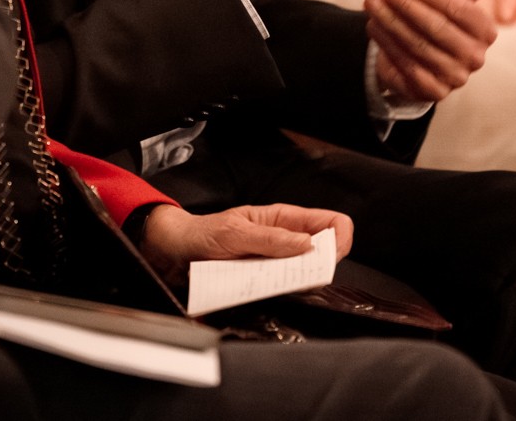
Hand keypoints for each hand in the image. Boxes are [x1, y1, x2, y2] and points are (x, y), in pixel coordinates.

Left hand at [137, 203, 354, 283]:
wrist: (176, 253)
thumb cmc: (203, 234)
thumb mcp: (235, 232)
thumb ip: (271, 239)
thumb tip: (308, 245)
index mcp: (284, 219)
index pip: (332, 223)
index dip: (340, 239)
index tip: (330, 257)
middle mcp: (286, 242)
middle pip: (325, 254)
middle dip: (318, 266)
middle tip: (293, 273)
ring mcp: (277, 264)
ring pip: (306, 277)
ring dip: (294, 284)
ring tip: (266, 280)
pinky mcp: (266, 284)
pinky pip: (284, 292)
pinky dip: (278, 295)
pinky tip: (261, 291)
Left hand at [365, 0, 497, 104]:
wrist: (422, 54)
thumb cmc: (439, 18)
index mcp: (486, 31)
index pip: (460, 9)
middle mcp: (475, 57)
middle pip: (436, 27)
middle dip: (405, 4)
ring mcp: (455, 77)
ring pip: (417, 45)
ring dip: (390, 21)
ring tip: (372, 3)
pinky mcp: (434, 92)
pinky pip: (406, 65)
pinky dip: (386, 43)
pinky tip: (373, 25)